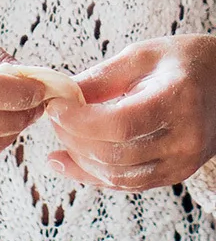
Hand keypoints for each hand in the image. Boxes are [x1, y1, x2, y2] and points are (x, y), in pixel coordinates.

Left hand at [46, 36, 215, 190]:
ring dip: (79, 159)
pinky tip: (66, 160)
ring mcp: (184, 161)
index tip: (54, 106)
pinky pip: (126, 184)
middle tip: (54, 117)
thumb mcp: (142, 56)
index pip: (119, 124)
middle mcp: (186, 137)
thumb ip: (100, 77)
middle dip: (72, 137)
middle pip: (114, 154)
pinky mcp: (176, 174)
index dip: (78, 120)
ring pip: (117, 176)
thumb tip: (60, 96)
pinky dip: (92, 175)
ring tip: (61, 135)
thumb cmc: (182, 62)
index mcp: (179, 100)